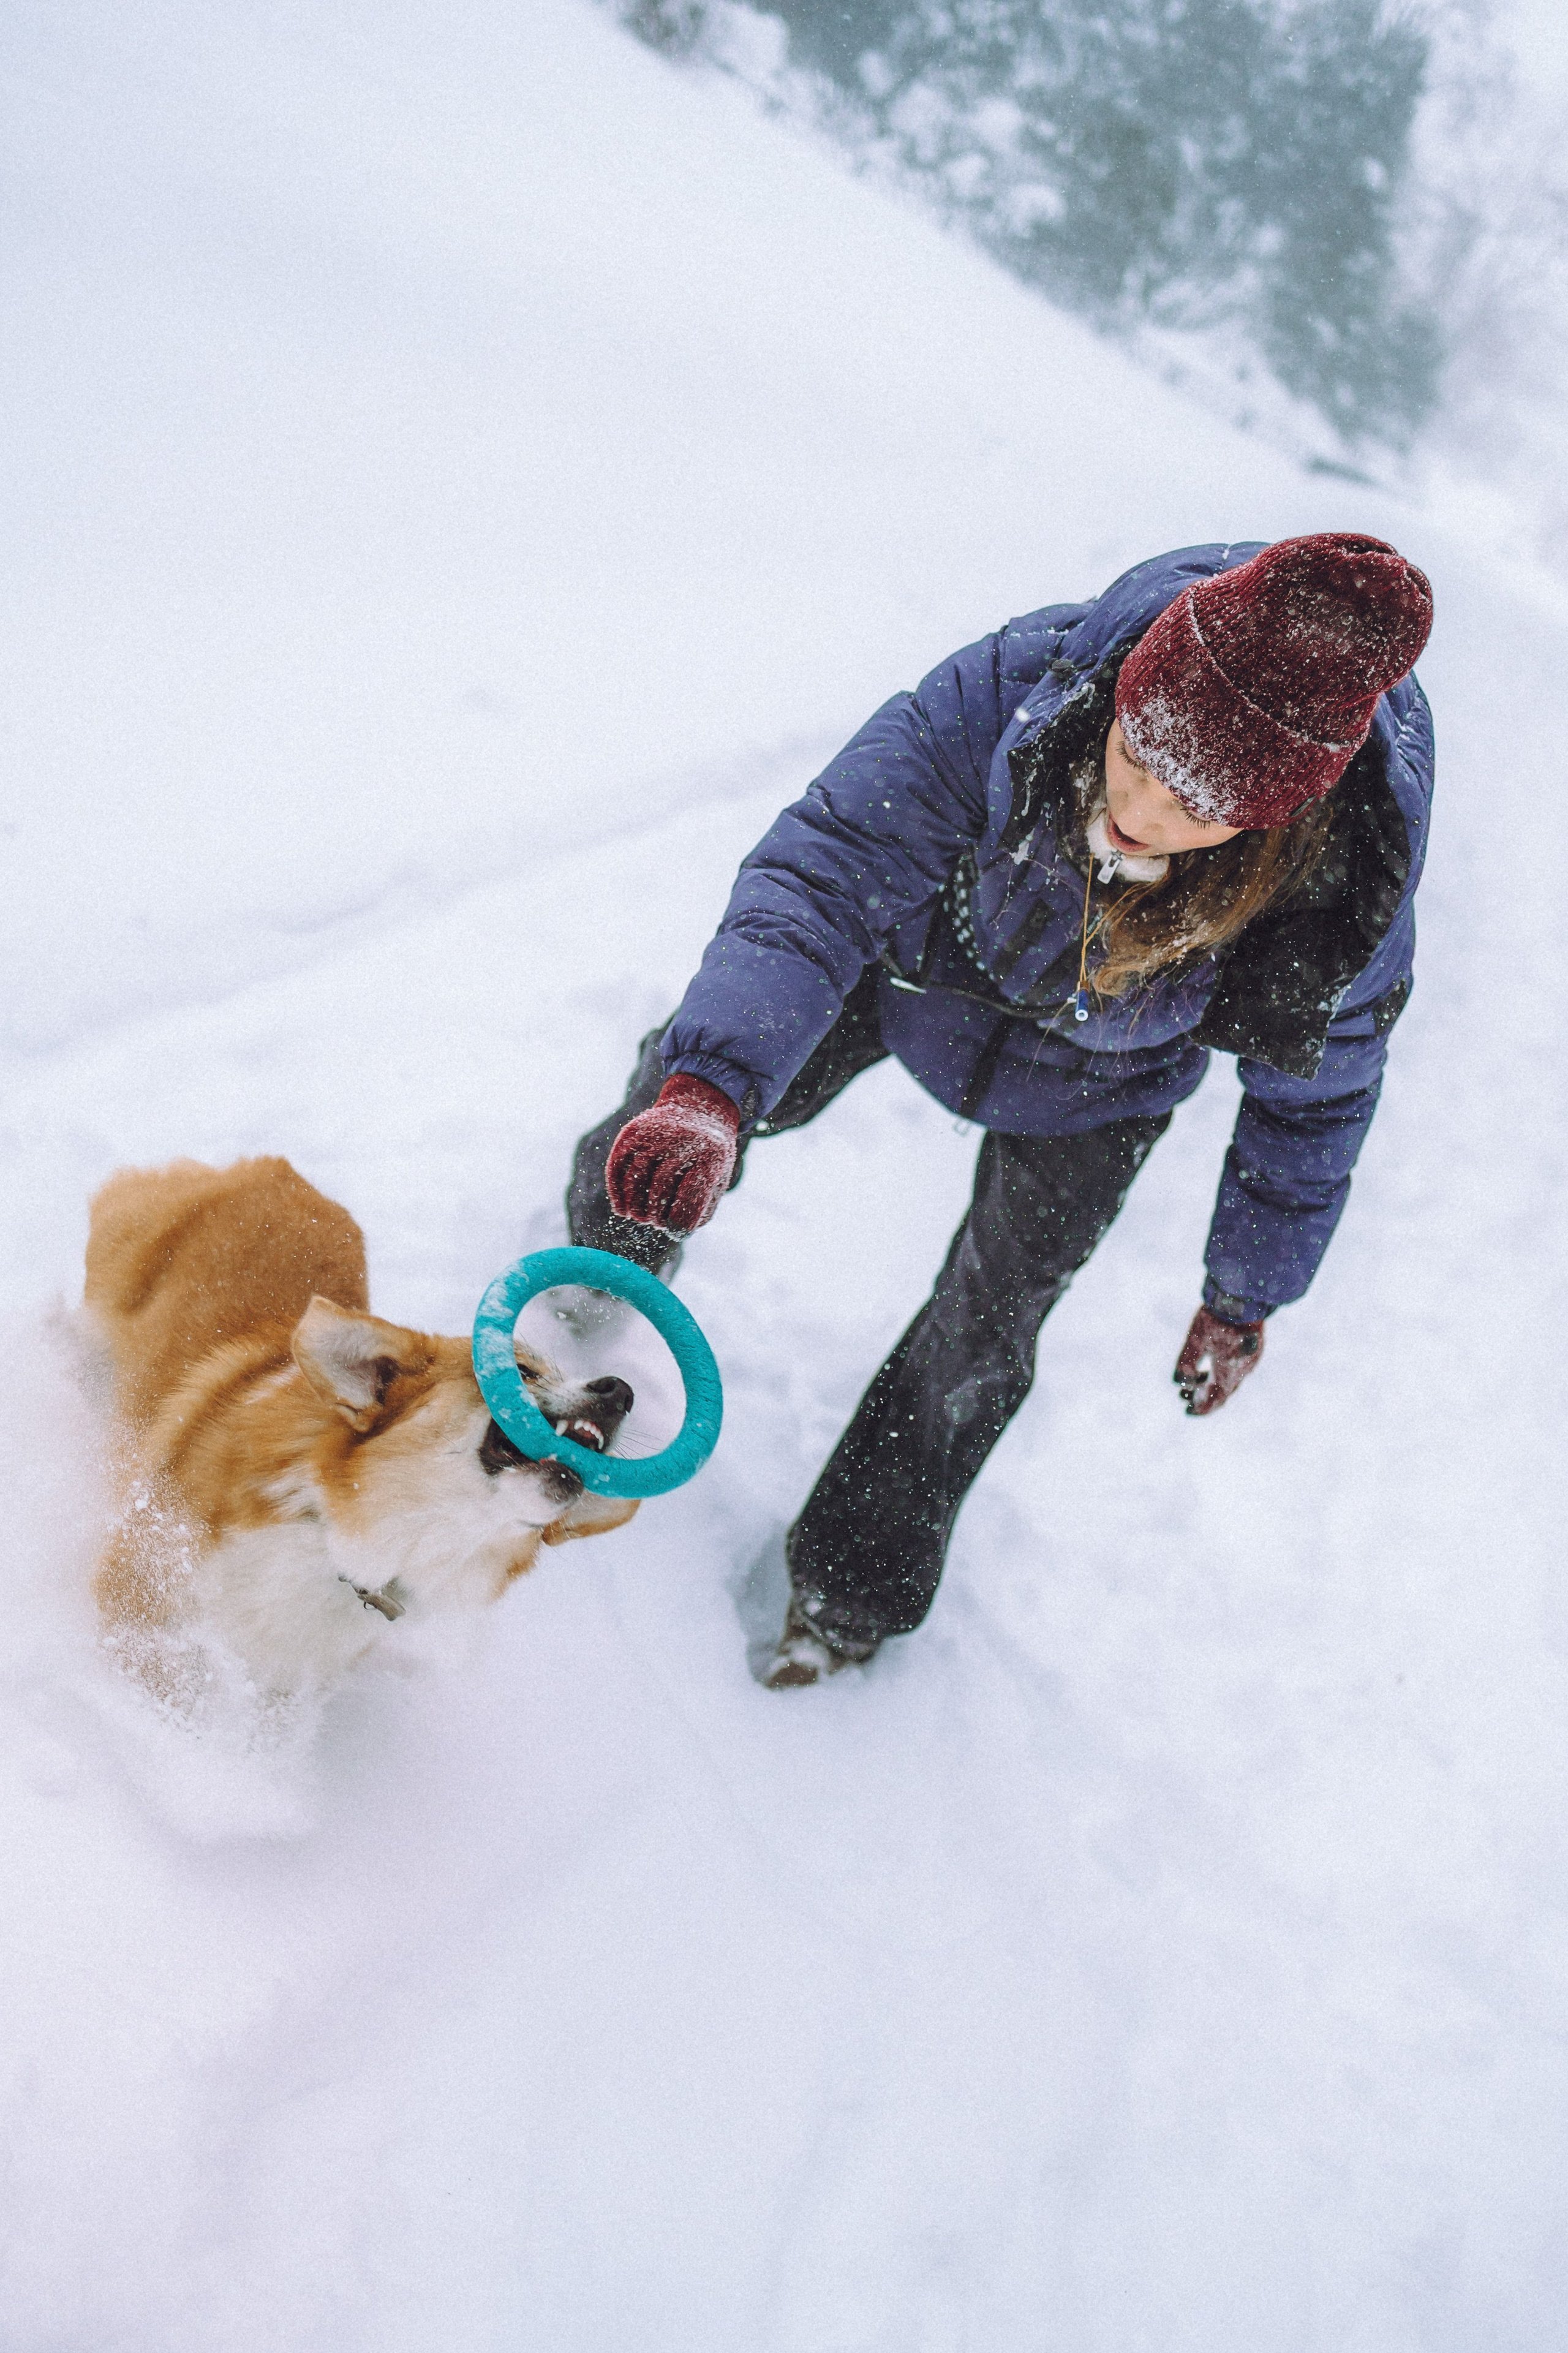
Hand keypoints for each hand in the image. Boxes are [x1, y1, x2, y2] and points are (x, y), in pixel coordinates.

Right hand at [606, 1075, 739, 1234]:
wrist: (697, 1108)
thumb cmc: (709, 1155)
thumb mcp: (718, 1177)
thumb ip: (702, 1207)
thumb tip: (677, 1230)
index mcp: (711, 1154)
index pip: (692, 1193)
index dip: (681, 1219)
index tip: (674, 1229)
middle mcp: (683, 1139)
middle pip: (660, 1185)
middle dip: (655, 1213)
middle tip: (654, 1223)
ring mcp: (656, 1132)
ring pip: (635, 1176)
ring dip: (634, 1205)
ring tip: (639, 1217)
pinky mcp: (634, 1130)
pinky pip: (618, 1164)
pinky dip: (616, 1190)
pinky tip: (620, 1209)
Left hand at [1174, 1305, 1264, 1416]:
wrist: (1244, 1295)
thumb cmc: (1217, 1318)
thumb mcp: (1194, 1340)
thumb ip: (1185, 1362)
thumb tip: (1178, 1382)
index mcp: (1230, 1372)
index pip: (1215, 1399)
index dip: (1201, 1408)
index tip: (1187, 1411)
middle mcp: (1243, 1370)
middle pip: (1223, 1392)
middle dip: (1204, 1397)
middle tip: (1186, 1398)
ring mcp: (1250, 1359)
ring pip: (1230, 1380)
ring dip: (1212, 1384)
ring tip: (1194, 1381)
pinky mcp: (1253, 1348)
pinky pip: (1236, 1368)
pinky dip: (1221, 1372)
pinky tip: (1209, 1364)